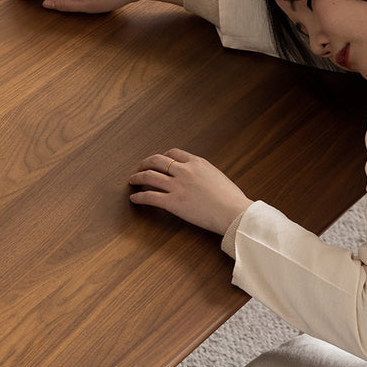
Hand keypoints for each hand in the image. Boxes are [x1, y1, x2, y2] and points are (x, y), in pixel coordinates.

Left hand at [128, 148, 252, 235]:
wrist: (234, 212)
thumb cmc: (232, 199)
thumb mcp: (218, 177)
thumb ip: (204, 174)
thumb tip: (199, 178)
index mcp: (197, 163)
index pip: (174, 153)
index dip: (162, 156)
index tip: (158, 161)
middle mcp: (185, 170)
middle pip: (157, 160)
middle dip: (145, 163)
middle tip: (140, 168)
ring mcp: (177, 186)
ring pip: (149, 176)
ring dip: (137, 177)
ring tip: (132, 180)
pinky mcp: (173, 202)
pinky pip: (149, 197)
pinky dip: (138, 197)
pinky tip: (134, 198)